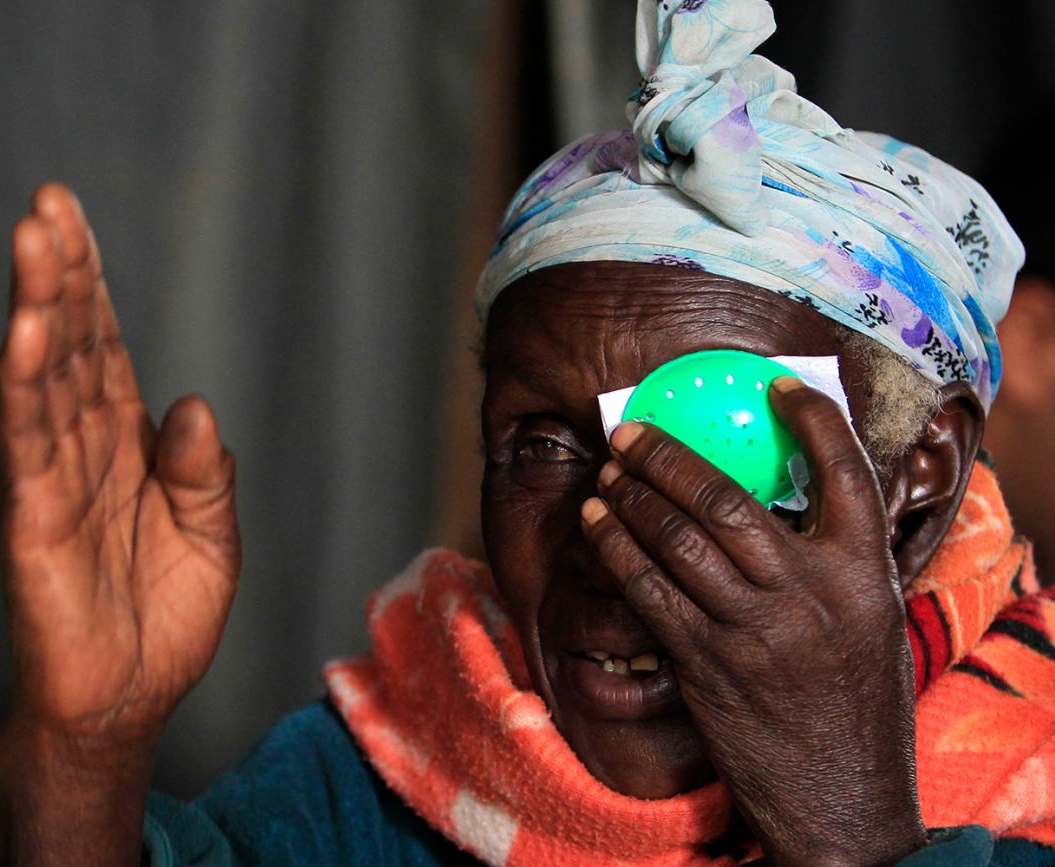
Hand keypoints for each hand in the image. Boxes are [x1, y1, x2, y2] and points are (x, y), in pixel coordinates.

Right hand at [0, 184, 239, 864]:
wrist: (127, 701)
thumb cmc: (162, 621)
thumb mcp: (212, 539)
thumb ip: (204, 473)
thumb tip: (192, 403)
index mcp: (127, 448)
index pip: (107, 351)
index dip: (94, 286)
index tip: (78, 221)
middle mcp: (84, 451)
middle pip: (71, 347)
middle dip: (61, 273)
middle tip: (50, 202)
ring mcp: (52, 481)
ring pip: (42, 380)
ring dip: (39, 309)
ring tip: (34, 240)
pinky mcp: (32, 520)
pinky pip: (27, 445)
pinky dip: (26, 389)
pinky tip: (27, 335)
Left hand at [581, 377, 924, 865]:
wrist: (842, 797)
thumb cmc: (856, 704)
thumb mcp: (870, 622)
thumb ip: (834, 563)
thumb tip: (781, 501)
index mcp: (863, 575)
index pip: (845, 473)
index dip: (812, 418)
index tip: (776, 385)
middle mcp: (807, 592)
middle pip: (726, 497)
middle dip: (667, 456)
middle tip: (632, 432)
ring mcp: (752, 628)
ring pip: (675, 538)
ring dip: (631, 496)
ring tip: (608, 472)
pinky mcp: (705, 663)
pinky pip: (648, 591)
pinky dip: (617, 549)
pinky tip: (598, 525)